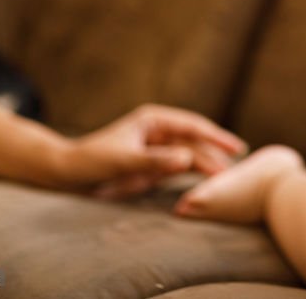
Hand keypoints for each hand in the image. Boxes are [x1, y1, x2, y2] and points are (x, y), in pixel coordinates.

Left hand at [53, 104, 246, 195]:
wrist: (67, 175)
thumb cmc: (90, 160)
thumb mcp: (122, 160)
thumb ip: (155, 160)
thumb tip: (187, 160)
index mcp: (155, 120)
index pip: (193, 126)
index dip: (216, 137)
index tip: (236, 148)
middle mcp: (161, 132)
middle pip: (196, 142)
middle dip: (216, 154)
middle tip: (238, 169)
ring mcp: (159, 150)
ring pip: (192, 156)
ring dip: (209, 166)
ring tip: (229, 179)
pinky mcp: (155, 167)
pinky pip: (182, 170)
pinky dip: (196, 177)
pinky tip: (211, 185)